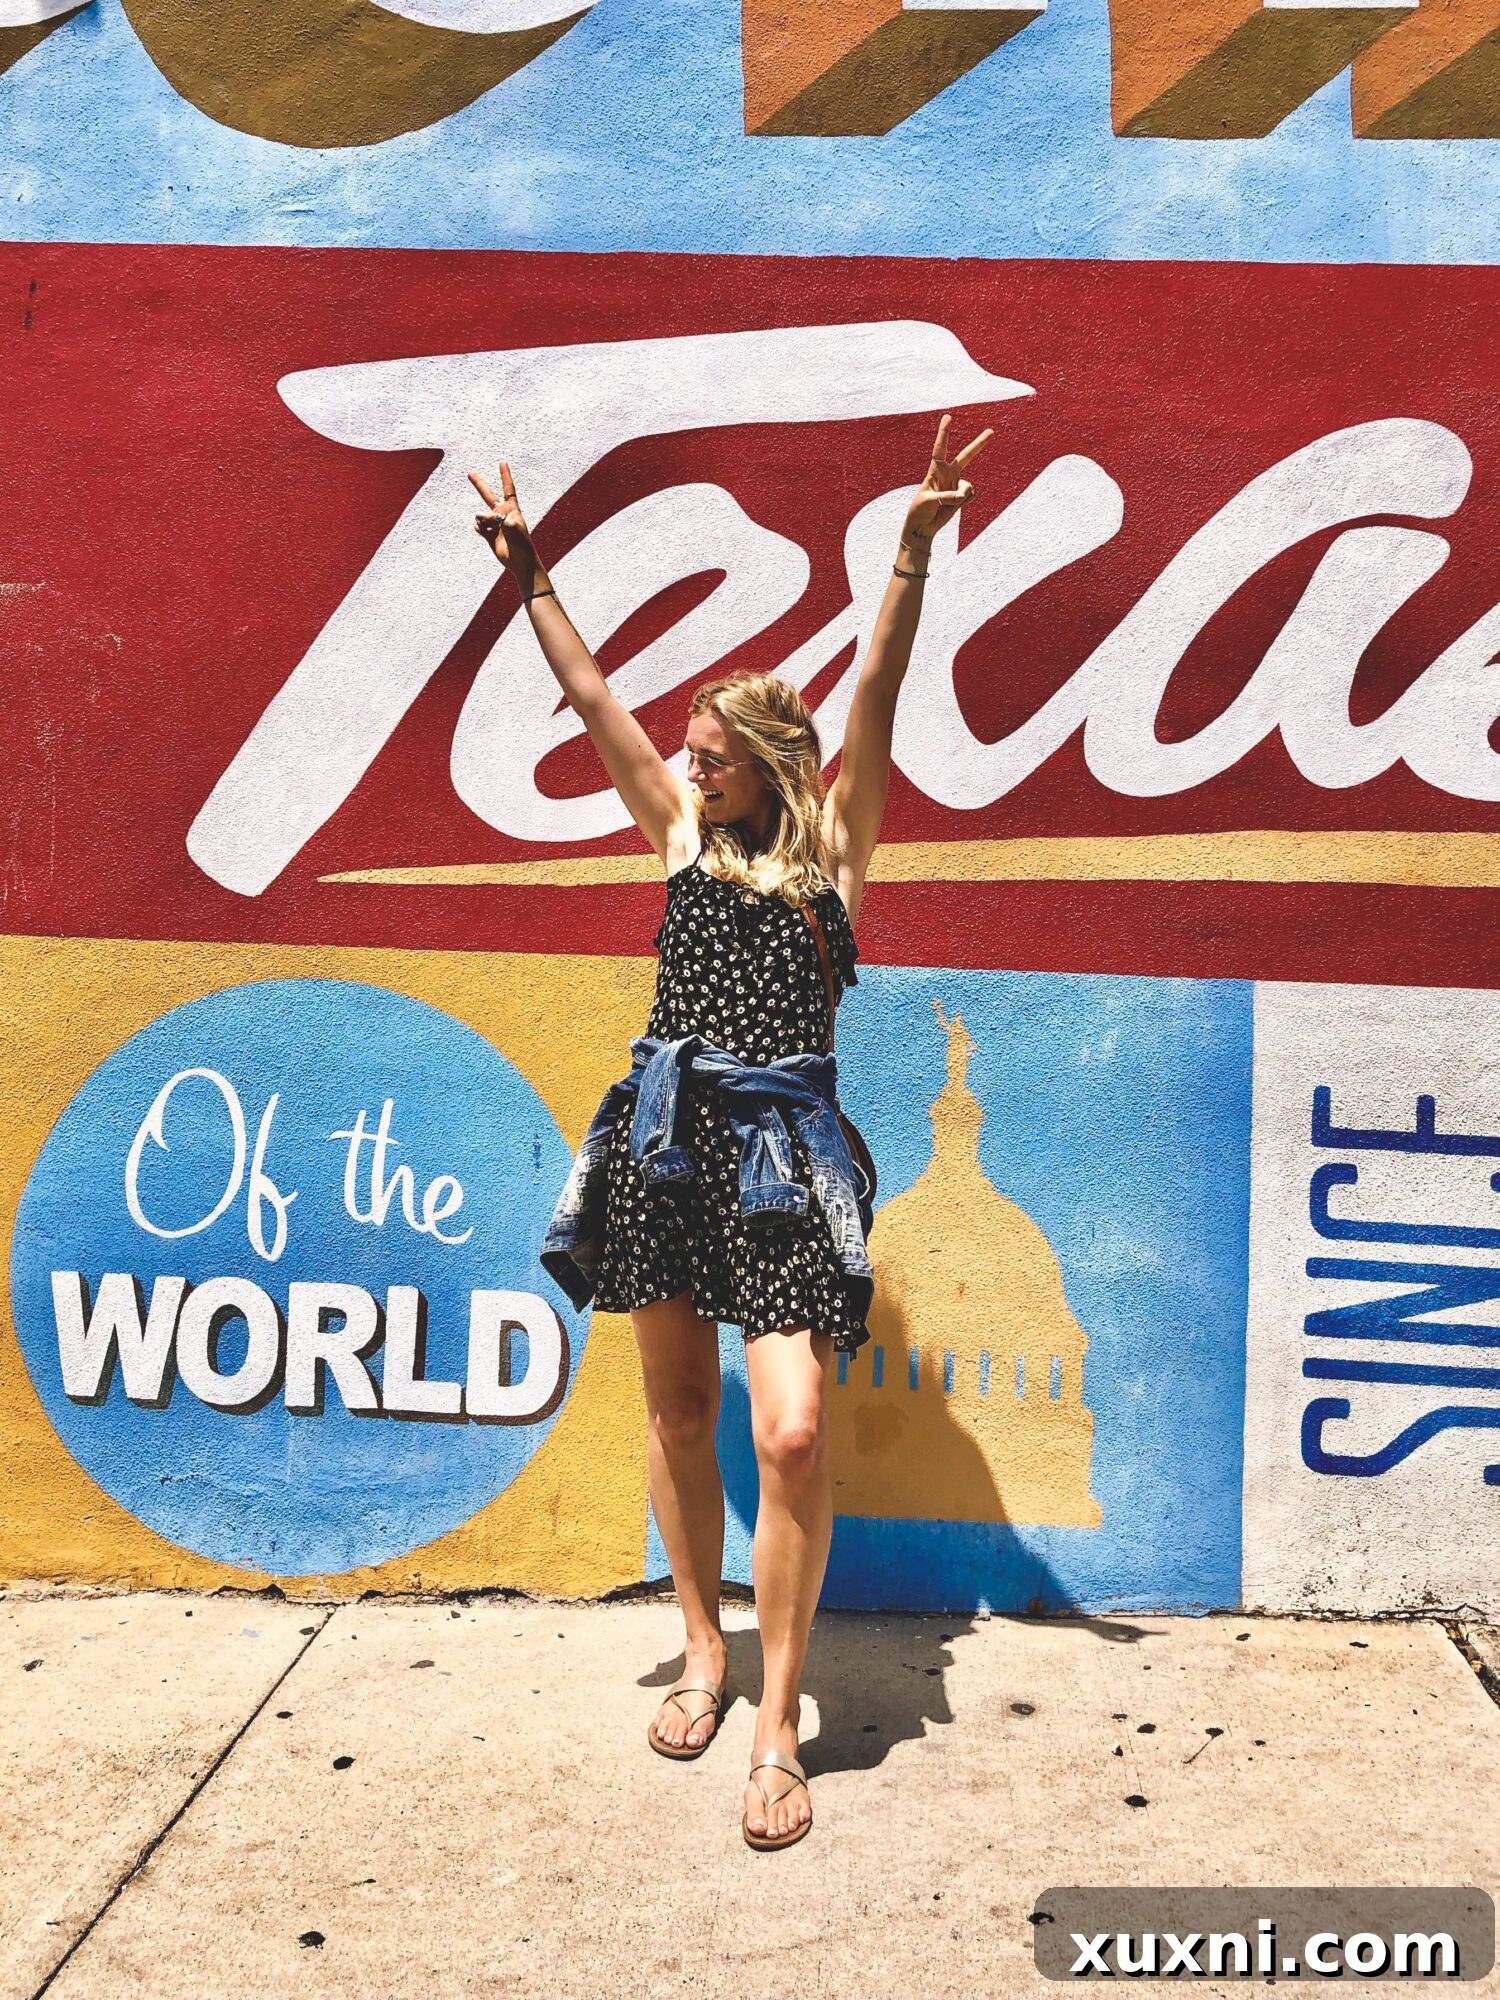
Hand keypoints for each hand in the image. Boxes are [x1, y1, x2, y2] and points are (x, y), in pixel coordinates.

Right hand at [467, 460, 538, 589]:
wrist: (520, 561)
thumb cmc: (521, 542)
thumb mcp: (512, 525)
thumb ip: (496, 516)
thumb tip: (480, 517)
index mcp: (512, 508)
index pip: (508, 488)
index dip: (505, 475)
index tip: (502, 462)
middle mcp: (502, 513)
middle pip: (487, 495)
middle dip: (478, 484)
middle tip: (470, 473)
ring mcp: (494, 523)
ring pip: (480, 515)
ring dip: (484, 521)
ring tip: (494, 530)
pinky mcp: (488, 534)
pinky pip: (477, 526)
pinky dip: (480, 529)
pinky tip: (487, 534)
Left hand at [901, 414, 992, 554]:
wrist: (922, 527)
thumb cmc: (919, 511)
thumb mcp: (928, 501)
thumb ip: (946, 496)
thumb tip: (964, 494)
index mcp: (935, 471)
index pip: (940, 449)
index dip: (944, 433)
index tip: (948, 417)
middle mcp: (948, 475)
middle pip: (966, 456)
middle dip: (979, 444)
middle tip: (991, 431)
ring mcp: (956, 486)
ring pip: (967, 487)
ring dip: (958, 498)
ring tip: (944, 506)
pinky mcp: (962, 498)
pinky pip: (970, 496)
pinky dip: (963, 503)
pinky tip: (953, 507)